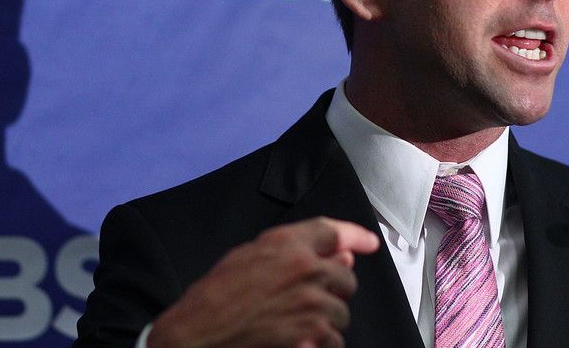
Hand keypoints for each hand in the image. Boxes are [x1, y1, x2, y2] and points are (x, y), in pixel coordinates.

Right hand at [147, 217, 378, 347]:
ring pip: (341, 312)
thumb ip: (292, 251)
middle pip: (346, 277)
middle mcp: (305, 269)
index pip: (333, 232)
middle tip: (308, 298)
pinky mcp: (313, 335)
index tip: (368, 243)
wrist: (199, 334)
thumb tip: (337, 256)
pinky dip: (321, 343)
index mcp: (286, 244)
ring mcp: (312, 304)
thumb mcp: (248, 257)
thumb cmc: (215, 297)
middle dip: (333, 288)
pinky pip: (335, 340)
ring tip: (295, 322)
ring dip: (326, 319)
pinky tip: (298, 341)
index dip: (355, 236)